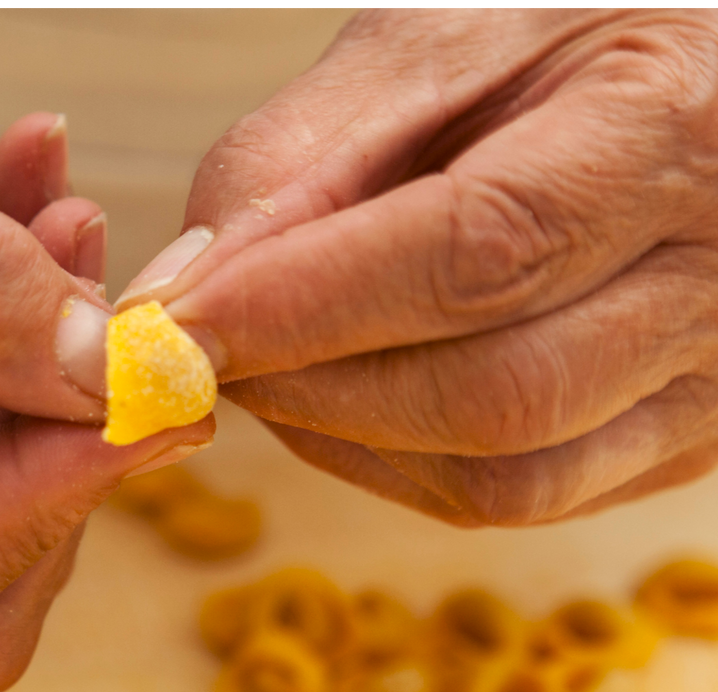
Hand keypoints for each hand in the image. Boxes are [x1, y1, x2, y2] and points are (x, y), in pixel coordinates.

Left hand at [119, 7, 717, 525]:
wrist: (700, 84)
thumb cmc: (575, 34)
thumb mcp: (441, 40)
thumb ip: (305, 158)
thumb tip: (189, 290)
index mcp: (673, 136)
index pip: (470, 256)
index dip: (302, 309)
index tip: (174, 327)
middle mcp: (716, 283)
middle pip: (488, 396)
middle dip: (311, 389)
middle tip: (208, 352)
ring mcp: (706, 383)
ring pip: (503, 476)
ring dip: (346, 440)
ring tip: (276, 369)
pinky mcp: (675, 442)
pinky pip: (520, 498)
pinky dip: (401, 467)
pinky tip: (350, 407)